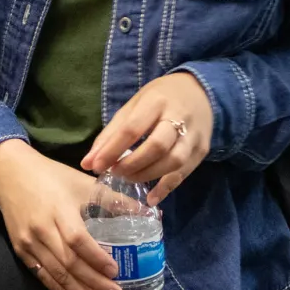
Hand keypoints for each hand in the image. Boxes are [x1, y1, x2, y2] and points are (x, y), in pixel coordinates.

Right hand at [0, 140, 123, 289]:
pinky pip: (41, 274)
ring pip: (56, 273)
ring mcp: (29, 242)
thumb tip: (147, 212)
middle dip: (94, 284)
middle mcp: (42, 229)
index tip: (116, 272)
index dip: (96, 258)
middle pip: (69, 263)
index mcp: (59, 210)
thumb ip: (113, 199)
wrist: (10, 174)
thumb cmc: (51, 176)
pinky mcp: (20, 250)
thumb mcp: (82, 182)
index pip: (78, 240)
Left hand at [82, 72, 211, 205]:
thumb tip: (88, 163)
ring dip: (147, 175)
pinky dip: (166, 188)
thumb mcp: (133, 106)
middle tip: (115, 172)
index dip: (112, 150)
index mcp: (156, 101)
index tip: (95, 166)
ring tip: (129, 178)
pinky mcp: (202, 150)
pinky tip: (151, 198)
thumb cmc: (160, 98)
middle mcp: (179, 117)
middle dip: (132, 164)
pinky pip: (183, 174)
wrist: (201, 91)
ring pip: (173, 161)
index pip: (132, 128)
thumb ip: (111, 134)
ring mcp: (193, 135)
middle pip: (156, 146)